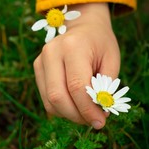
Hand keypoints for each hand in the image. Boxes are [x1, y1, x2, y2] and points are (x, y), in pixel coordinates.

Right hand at [33, 3, 119, 128]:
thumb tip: (97, 114)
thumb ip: (105, 87)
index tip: (100, 122)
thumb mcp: (112, 60)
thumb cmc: (100, 43)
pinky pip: (46, 98)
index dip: (88, 109)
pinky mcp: (37, 68)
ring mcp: (40, 61)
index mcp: (73, 47)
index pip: (77, 86)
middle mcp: (51, 52)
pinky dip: (61, 108)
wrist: (83, 26)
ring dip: (68, 114)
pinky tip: (75, 106)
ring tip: (86, 114)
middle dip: (76, 116)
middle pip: (57, 96)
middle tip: (93, 121)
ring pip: (49, 101)